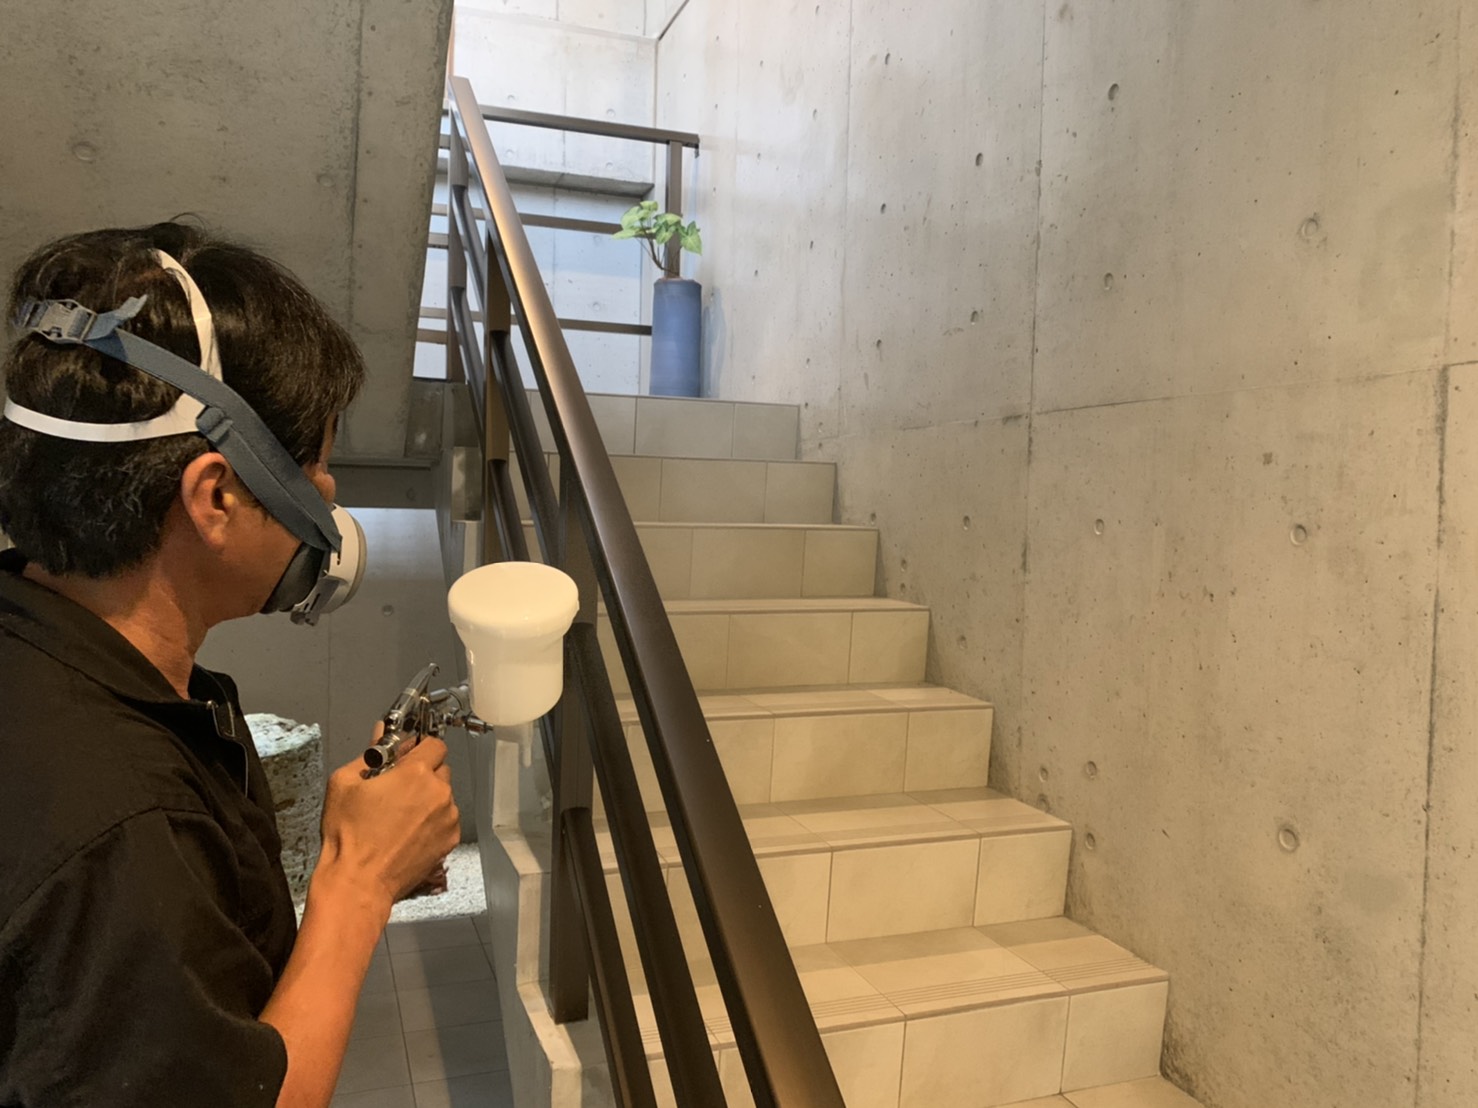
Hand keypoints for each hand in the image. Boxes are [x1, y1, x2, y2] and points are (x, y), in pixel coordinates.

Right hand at [317, 738, 460, 909]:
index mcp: (416, 773)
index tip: (405, 757)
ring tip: (399, 817)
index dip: (418, 748)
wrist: (358, 882)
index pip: (434, 744)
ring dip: (428, 800)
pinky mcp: (450, 840)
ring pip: (444, 797)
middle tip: (396, 789)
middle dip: (422, 774)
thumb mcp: (345, 783)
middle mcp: (440, 793)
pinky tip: (408, 834)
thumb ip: (370, 753)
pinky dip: (432, 823)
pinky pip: (445, 821)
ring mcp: (448, 818)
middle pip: (441, 770)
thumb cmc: (348, 835)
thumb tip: (381, 733)